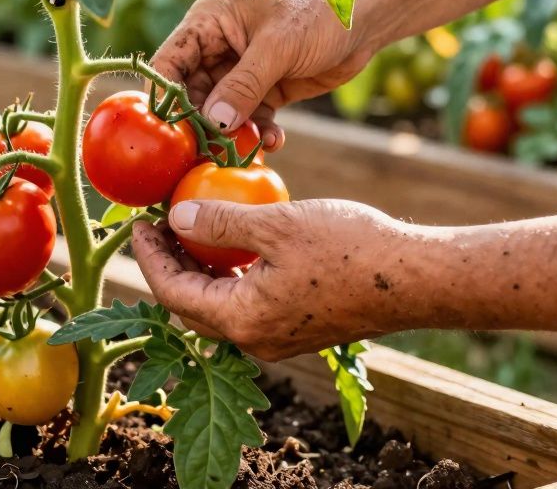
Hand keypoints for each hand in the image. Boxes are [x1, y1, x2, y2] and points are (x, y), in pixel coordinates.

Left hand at [131, 198, 416, 359]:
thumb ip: (220, 223)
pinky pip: (248, 305)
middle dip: (169, 265)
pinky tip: (234, 243)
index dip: (150, 257)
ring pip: (220, 306)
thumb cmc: (349, 248)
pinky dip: (230, 276)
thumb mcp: (276, 224)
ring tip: (190, 226)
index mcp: (242, 319)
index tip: (138, 223)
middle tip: (159, 224)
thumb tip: (175, 218)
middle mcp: (255, 339)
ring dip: (200, 270)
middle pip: (190, 305)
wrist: (417, 278)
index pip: (172, 292)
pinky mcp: (300, 328)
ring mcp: (279, 337)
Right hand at [152, 0, 376, 150]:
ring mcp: (240, 71)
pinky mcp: (264, 90)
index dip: (166, 96)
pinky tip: (274, 142)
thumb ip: (243, 86)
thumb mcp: (278, 48)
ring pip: (220, 112)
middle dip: (202, 124)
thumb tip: (212, 122)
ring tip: (248, 149)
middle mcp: (217, 47)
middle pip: (190, 94)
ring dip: (232, 134)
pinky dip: (258, 133)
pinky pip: (249, 119)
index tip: (173, 132)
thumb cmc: (319, 14)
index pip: (168, 63)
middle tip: (212, 151)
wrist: (367, 16)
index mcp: (208, 23)